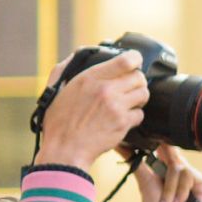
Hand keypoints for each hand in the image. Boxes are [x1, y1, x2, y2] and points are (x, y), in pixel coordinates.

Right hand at [32, 52, 145, 172]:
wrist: (66, 147)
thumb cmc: (60, 120)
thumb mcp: (57, 87)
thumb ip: (68, 68)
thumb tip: (79, 54)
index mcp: (90, 77)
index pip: (126, 60)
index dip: (135, 58)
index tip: (135, 60)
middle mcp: (106, 89)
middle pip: (139, 77)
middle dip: (137, 81)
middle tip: (130, 87)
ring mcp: (116, 106)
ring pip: (144, 94)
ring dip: (138, 98)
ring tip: (128, 102)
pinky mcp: (123, 123)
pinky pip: (140, 114)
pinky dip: (135, 116)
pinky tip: (123, 118)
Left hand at [131, 143, 201, 201]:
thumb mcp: (145, 186)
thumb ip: (137, 164)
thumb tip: (120, 145)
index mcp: (168, 172)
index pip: (165, 152)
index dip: (158, 146)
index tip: (146, 138)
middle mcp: (183, 174)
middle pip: (171, 156)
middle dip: (162, 169)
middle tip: (155, 176)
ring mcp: (196, 179)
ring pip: (178, 168)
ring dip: (169, 190)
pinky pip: (189, 176)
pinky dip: (180, 191)